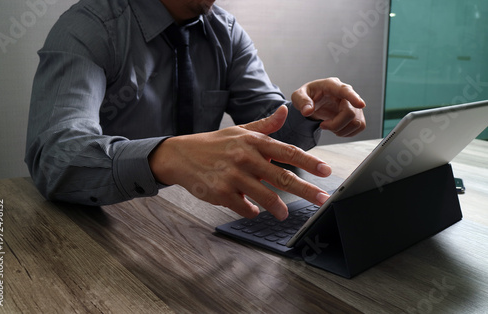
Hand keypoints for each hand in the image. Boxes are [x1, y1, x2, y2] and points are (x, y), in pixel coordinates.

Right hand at [148, 105, 331, 220]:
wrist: (181, 155)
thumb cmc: (213, 144)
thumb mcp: (239, 130)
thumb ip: (266, 125)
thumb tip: (285, 110)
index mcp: (253, 142)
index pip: (287, 151)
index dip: (309, 161)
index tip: (326, 170)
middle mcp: (245, 158)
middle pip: (282, 177)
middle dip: (306, 190)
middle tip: (322, 199)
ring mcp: (233, 176)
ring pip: (265, 196)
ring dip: (279, 208)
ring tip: (284, 213)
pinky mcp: (221, 193)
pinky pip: (244, 207)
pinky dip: (252, 211)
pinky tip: (253, 210)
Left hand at [291, 77, 365, 136]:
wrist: (314, 102)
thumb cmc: (307, 96)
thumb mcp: (298, 96)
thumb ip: (301, 101)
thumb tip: (308, 111)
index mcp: (331, 86)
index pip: (345, 90)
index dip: (353, 97)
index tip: (361, 104)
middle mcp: (345, 94)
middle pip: (350, 113)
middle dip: (335, 125)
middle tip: (323, 125)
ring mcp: (353, 104)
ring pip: (356, 122)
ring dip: (341, 130)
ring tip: (329, 126)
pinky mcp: (357, 114)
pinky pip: (359, 127)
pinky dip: (347, 132)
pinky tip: (337, 129)